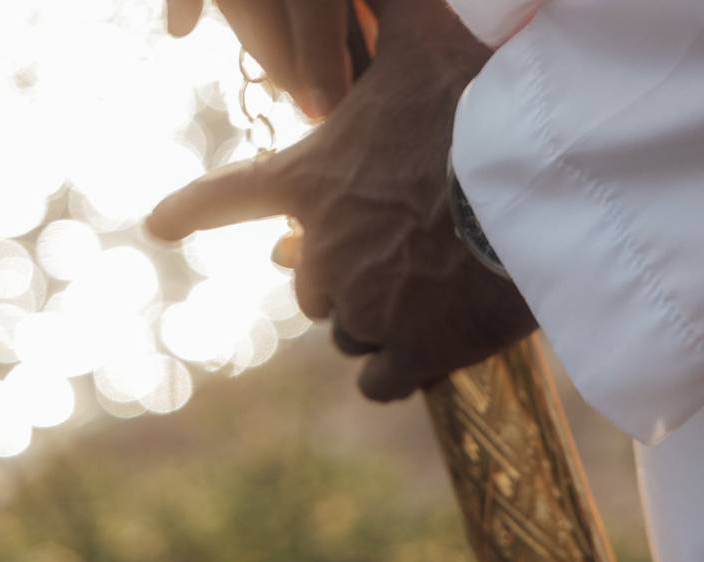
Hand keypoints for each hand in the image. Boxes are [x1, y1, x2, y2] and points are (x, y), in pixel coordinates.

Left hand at [149, 0, 536, 400]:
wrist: (543, 181)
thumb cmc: (484, 105)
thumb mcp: (426, 41)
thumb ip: (392, 9)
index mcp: (315, 184)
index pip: (232, 195)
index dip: (193, 208)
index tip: (159, 222)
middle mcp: (325, 254)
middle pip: (314, 287)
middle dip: (350, 275)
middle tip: (406, 251)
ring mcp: (367, 309)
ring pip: (352, 332)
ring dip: (381, 318)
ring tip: (435, 288)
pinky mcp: (413, 352)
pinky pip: (379, 382)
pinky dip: (398, 370)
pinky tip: (424, 352)